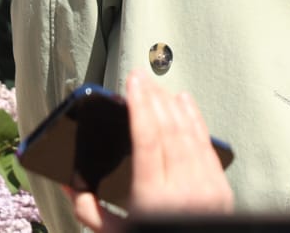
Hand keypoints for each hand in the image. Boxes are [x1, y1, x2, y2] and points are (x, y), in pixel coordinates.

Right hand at [68, 71, 234, 231]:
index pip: (148, 140)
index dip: (140, 106)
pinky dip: (195, 119)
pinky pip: (207, 144)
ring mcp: (206, 187)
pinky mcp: (221, 187)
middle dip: (153, 98)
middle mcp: (183, 190)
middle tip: (141, 78)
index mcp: (153, 200)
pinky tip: (185, 102)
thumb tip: (68, 183)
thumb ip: (90, 211)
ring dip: (173, 105)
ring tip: (158, 87)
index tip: (133, 83)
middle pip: (169, 130)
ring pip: (190, 132)